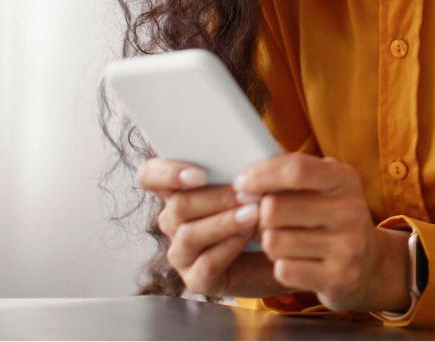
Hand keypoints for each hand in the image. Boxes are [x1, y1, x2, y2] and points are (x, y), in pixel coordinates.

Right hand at [136, 157, 289, 299]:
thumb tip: (241, 154)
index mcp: (178, 191)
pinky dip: (229, 247)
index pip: (150, 176)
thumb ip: (238, 166)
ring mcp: (182, 253)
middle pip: (178, 205)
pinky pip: (206, 263)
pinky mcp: (196, 279)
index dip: (166, 173)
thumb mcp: (251, 180)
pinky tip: (249, 236)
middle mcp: (173, 222)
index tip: (199, 174)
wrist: (283, 249)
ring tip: (253, 213)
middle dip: (215, 198)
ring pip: (189, 234)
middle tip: (247, 191)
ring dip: (224, 221)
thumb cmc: (263, 207)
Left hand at [234, 153, 411, 313]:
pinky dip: (282, 267)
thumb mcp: (325, 187)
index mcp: (345, 180)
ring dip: (270, 243)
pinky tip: (297, 263)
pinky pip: (284, 269)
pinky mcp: (339, 278)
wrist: (372, 266)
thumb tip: (243, 187)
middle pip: (274, 208)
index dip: (261, 175)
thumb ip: (290, 177)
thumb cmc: (333, 220)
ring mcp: (347, 246)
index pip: (296, 169)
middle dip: (261, 217)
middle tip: (268, 223)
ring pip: (274, 241)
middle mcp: (350, 210)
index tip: (241, 184)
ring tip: (285, 243)